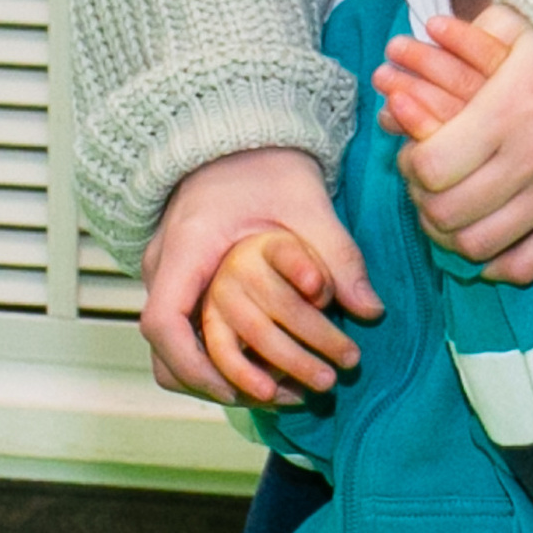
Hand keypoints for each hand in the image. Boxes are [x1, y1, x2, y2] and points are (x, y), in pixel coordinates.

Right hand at [139, 147, 379, 405]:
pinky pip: (181, 329)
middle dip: (208, 382)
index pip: (163, 320)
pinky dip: (208, 356)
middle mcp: (164, 262)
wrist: (239, 134)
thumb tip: (372, 311)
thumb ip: (337, 256)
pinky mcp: (178, 276)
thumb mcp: (308, 204)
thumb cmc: (268, 164)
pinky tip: (252, 367)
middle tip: (265, 398)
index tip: (233, 390)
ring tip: (264, 392)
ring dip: (208, 375)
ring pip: (166, 345)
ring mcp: (165, 270)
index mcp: (188, 244)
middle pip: (161, 346)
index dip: (193, 365)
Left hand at [398, 10, 532, 284]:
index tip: (412, 152)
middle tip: (424, 188)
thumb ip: (466, 36)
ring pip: (481, 244)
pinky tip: (487, 244)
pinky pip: (530, 263)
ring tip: (447, 214)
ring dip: (450, 237)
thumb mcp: (522, 26)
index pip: (433, 165)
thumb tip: (409, 43)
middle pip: (449, 211)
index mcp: (515, 106)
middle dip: (423, 203)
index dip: (409, 165)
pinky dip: (498, 263)